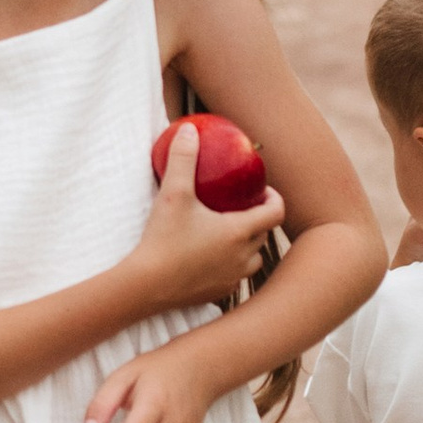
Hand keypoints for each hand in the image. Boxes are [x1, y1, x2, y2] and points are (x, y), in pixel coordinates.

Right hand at [127, 116, 282, 314]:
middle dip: (260, 218)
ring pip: (253, 258)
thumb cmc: (163, 239)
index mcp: (239, 232)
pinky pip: (235, 275)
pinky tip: (213, 255)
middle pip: (264, 234)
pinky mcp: (219, 293)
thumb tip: (190, 130)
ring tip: (231, 231)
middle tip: (244, 204)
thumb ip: (183, 159)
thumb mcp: (173, 193)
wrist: (146, 286)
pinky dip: (231, 263)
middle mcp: (243, 257)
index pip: (276, 212)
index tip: (261, 189)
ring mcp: (232, 278)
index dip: (274, 198)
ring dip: (248, 243)